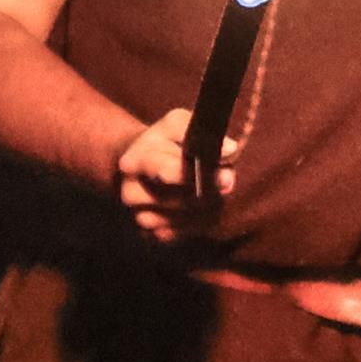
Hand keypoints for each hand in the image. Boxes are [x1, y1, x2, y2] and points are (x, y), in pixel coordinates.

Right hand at [112, 108, 227, 243]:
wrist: (139, 167)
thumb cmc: (163, 143)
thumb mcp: (175, 125)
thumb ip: (201, 133)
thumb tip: (230, 149)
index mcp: (133, 162)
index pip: (167, 171)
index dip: (198, 174)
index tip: (227, 176)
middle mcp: (130, 193)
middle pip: (180, 200)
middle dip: (209, 192)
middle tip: (228, 183)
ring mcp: (139, 217)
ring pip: (184, 219)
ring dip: (206, 208)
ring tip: (214, 193)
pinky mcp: (149, 236)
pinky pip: (182, 234)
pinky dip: (197, 224)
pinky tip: (201, 209)